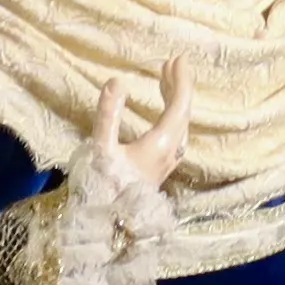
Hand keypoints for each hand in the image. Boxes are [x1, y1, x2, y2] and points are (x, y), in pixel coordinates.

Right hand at [81, 57, 195, 225]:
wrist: (107, 225)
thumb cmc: (102, 186)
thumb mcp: (101, 148)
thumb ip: (108, 114)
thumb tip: (117, 82)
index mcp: (160, 144)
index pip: (179, 105)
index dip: (181, 81)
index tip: (178, 59)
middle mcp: (170, 153)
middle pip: (183, 113)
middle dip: (178, 87)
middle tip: (170, 64)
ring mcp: (167, 163)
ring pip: (180, 125)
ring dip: (174, 101)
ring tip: (164, 80)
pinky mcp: (160, 169)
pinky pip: (174, 134)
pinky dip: (171, 115)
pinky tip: (161, 113)